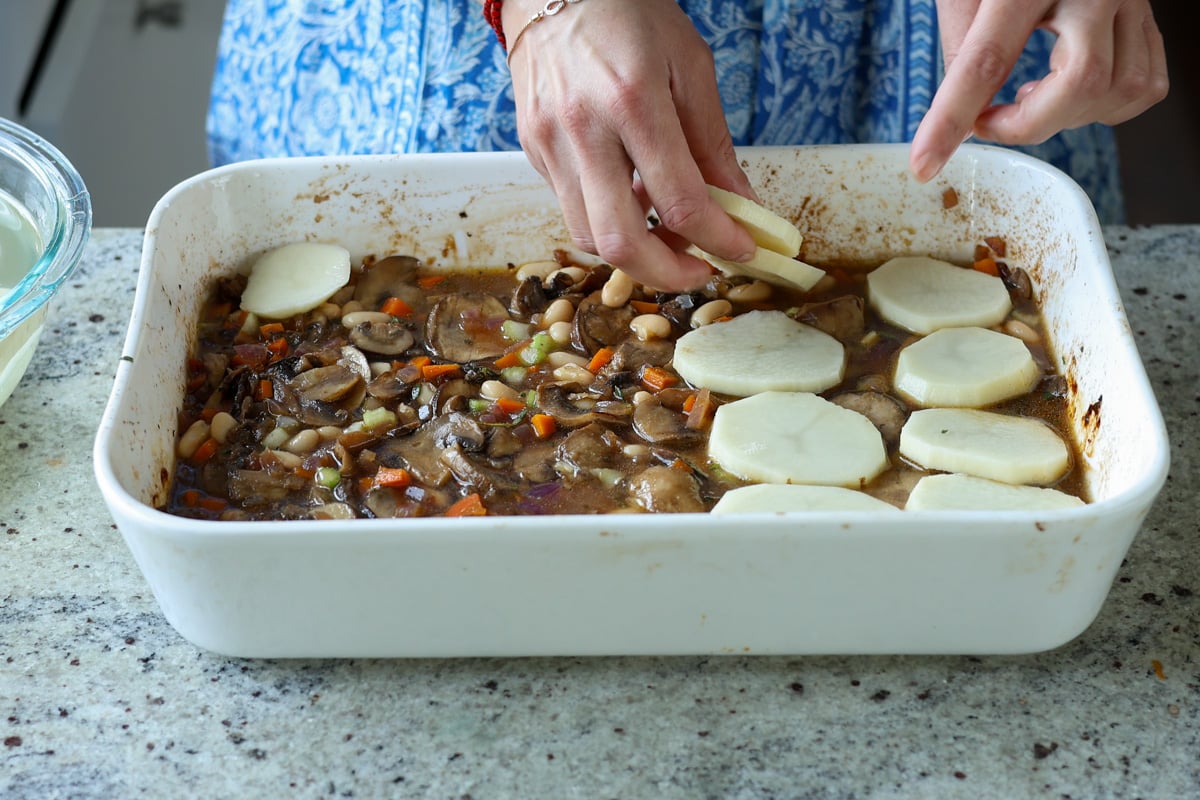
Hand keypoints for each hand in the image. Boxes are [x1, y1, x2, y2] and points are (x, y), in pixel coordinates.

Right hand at [503, 0, 756, 290]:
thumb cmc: (628, 13)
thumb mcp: (690, 66)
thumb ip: (714, 143)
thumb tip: (743, 205)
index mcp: (632, 101)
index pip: (679, 200)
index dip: (718, 239)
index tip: (742, 252)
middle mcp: (582, 129)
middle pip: (620, 242)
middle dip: (667, 274)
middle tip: (700, 270)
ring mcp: (549, 144)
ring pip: (589, 236)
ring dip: (636, 252)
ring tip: (669, 233)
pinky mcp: (531, 150)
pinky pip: (571, 208)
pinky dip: (608, 220)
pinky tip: (633, 200)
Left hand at [910, 0, 1167, 180]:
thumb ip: (962, 46)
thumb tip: (961, 119)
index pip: (986, 61)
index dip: (951, 119)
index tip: (925, 163)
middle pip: (1081, 82)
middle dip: (1029, 125)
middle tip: (991, 121)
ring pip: (1119, 89)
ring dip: (1068, 118)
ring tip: (1030, 98)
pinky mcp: (1147, 14)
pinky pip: (1144, 84)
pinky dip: (1104, 108)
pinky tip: (1066, 92)